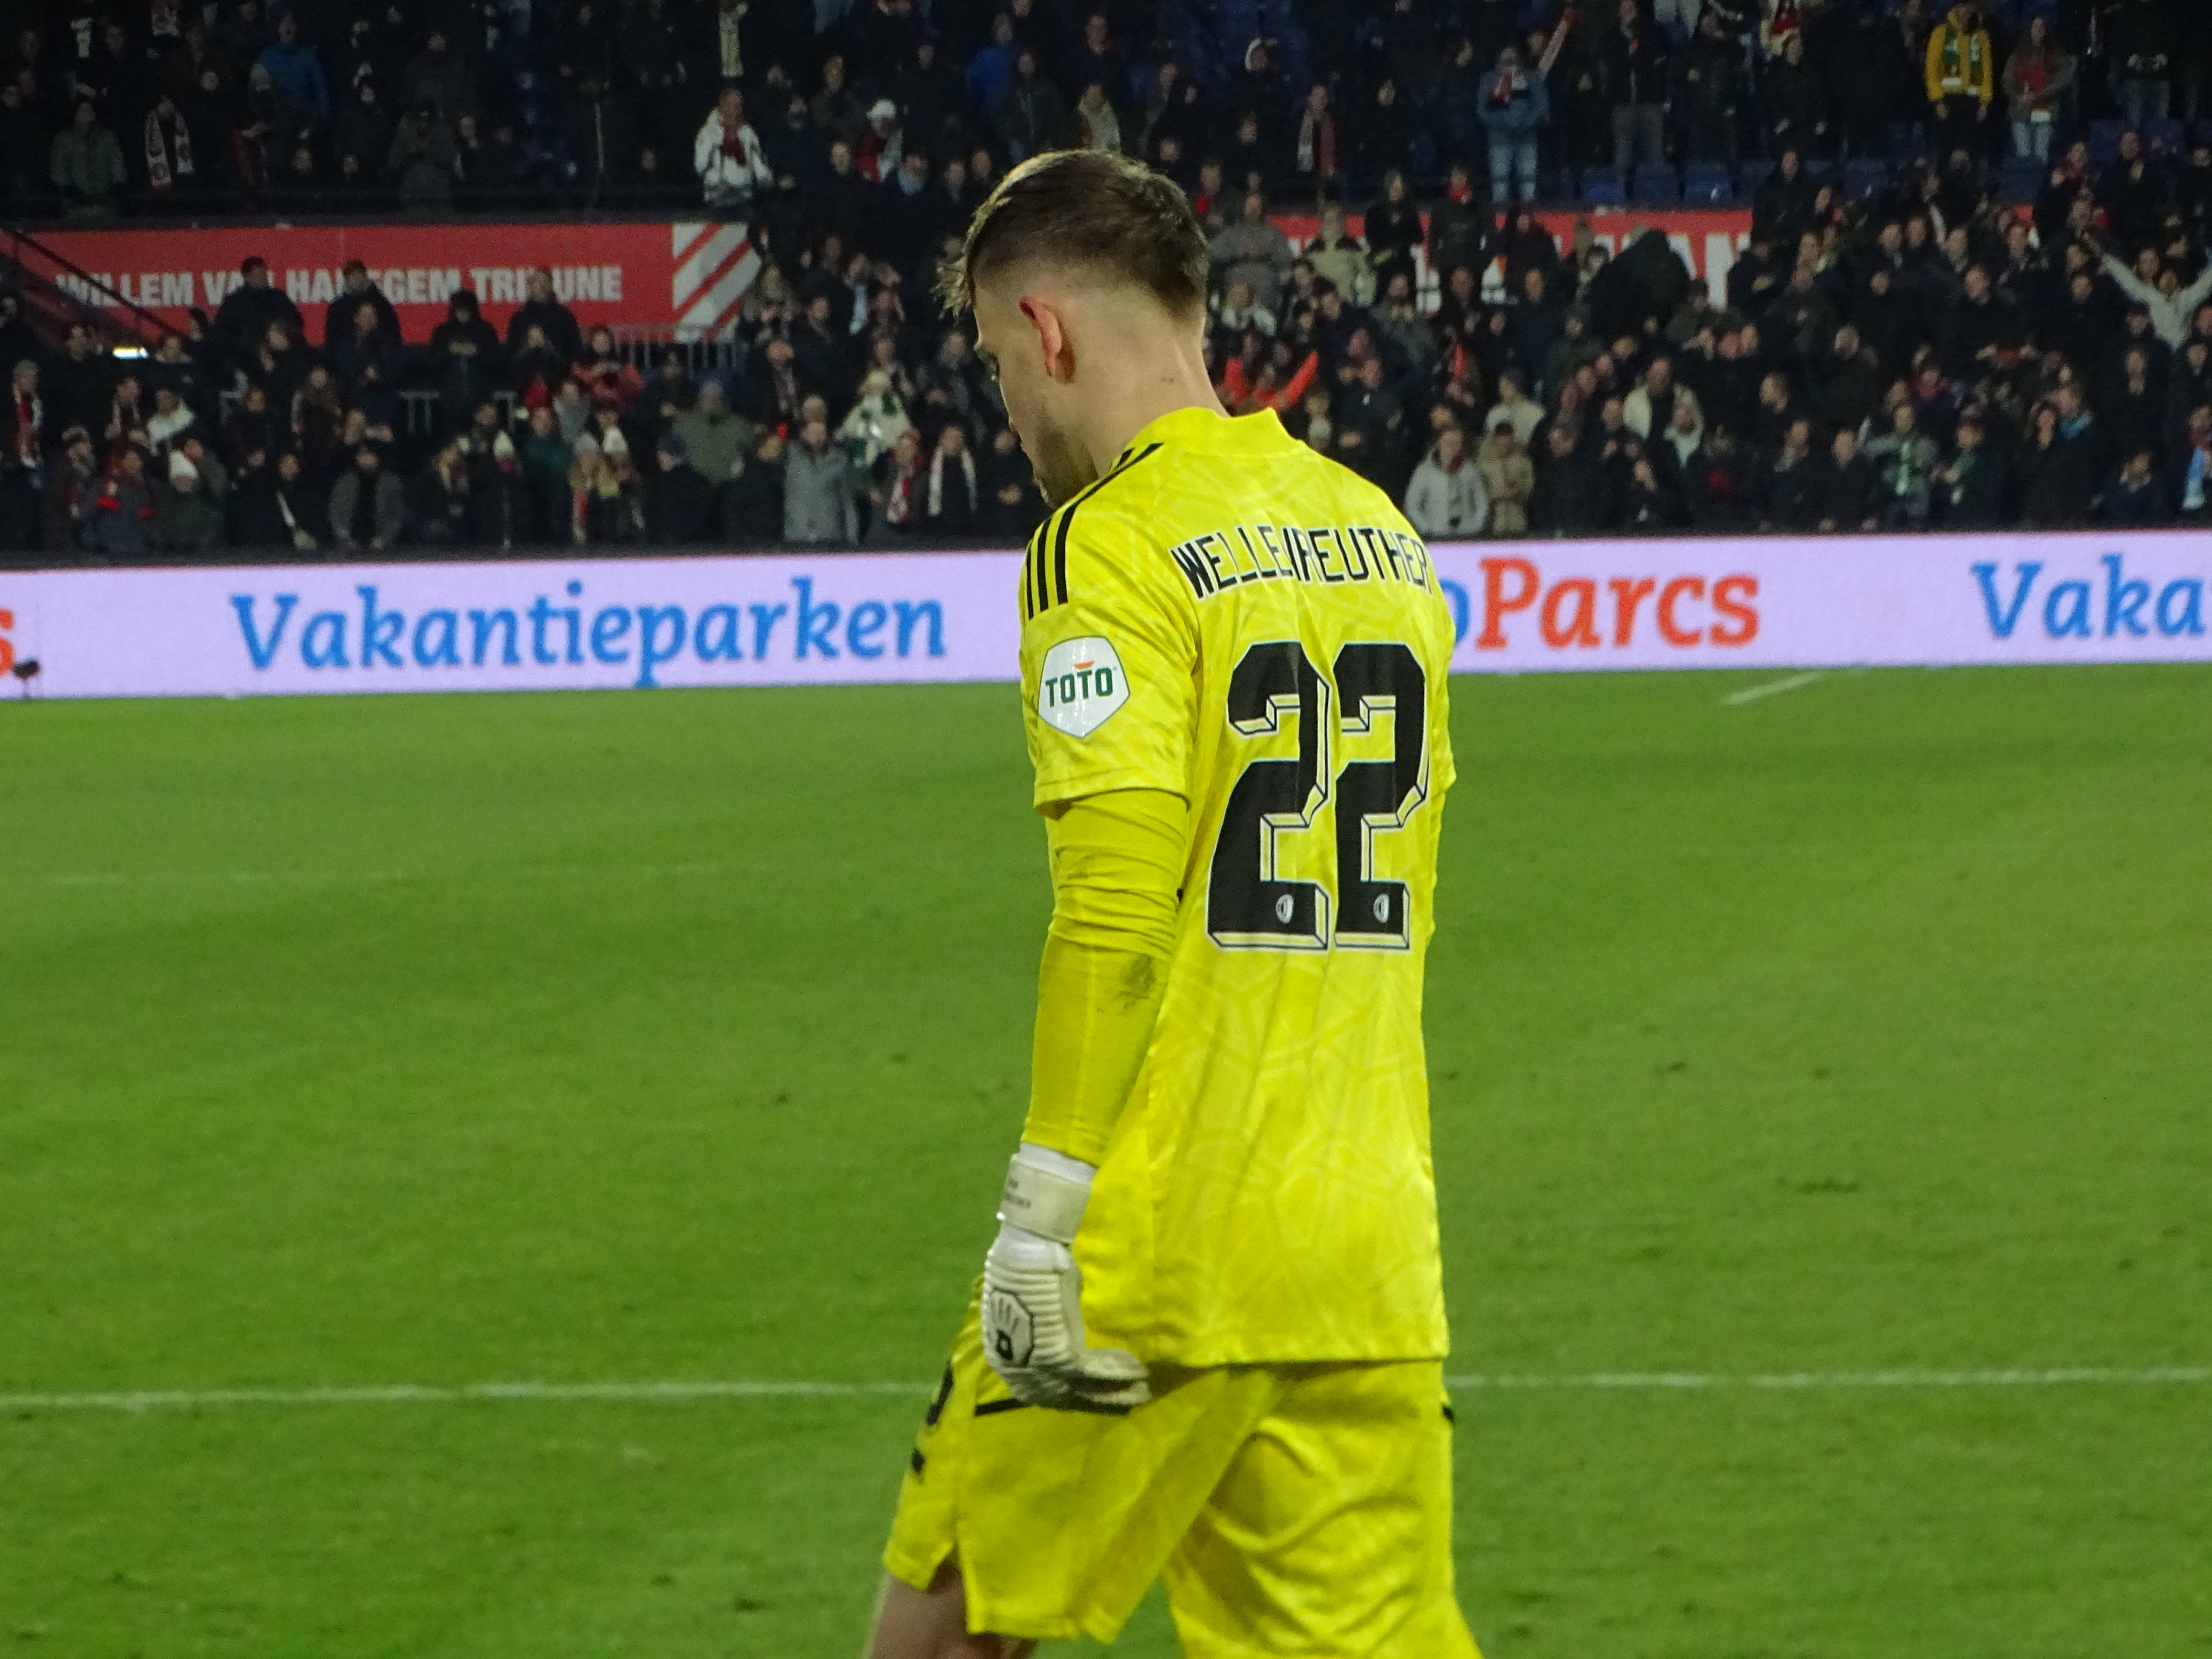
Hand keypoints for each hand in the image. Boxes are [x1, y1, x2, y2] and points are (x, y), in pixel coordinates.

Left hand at [979, 1150, 1149, 1413]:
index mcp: (1004, 1360)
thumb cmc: (1028, 1272)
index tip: (1097, 1397)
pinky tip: (1138, 1368)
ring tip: (1142, 1390)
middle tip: (1129, 1401)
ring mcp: (1037, 1365)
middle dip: (1099, 1401)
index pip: (1042, 1393)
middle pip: (1064, 1398)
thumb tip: (1066, 1337)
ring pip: (1082, 1389)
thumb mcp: (1034, 1313)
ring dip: (1115, 1392)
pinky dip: (1117, 1371)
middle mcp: (1018, 1371)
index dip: (1074, 1398)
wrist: (1027, 1254)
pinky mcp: (1058, 1355)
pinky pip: (1093, 1372)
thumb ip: (1047, 1334)